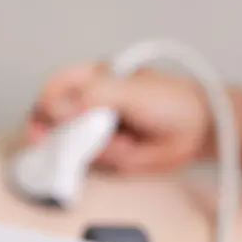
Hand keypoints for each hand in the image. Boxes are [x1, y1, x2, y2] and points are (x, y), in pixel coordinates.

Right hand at [25, 61, 213, 172]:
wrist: (197, 131)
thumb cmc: (171, 101)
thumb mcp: (128, 89)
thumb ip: (91, 96)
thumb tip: (56, 108)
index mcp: (90, 79)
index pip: (53, 90)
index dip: (45, 105)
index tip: (47, 119)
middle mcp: (88, 105)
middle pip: (53, 121)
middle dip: (61, 133)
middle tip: (78, 136)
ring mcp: (96, 131)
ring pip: (72, 145)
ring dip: (92, 146)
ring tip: (123, 139)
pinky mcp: (107, 154)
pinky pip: (91, 162)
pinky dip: (104, 159)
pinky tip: (126, 149)